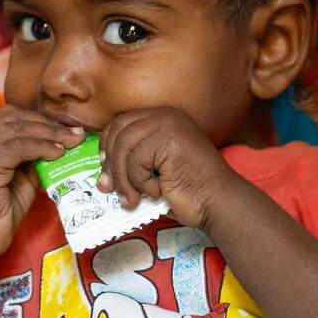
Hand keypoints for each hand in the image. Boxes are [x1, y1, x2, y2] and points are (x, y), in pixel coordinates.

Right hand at [0, 106, 85, 261]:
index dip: (39, 118)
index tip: (67, 127)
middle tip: (76, 132)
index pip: (9, 116)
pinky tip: (57, 154)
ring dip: (50, 133)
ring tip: (73, 141)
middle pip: (13, 117)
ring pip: (17, 129)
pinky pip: (18, 147)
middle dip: (48, 123)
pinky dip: (41, 147)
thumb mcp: (18, 179)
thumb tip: (62, 142)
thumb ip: (31, 158)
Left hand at [96, 107, 235, 229]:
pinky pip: (136, 160)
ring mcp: (169, 124)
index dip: (106, 147)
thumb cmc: (187, 190)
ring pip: (124, 147)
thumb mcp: (153, 171)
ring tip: (132, 199)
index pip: (119, 123)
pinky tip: (158, 190)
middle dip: (111, 164)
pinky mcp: (170, 139)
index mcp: (161, 118)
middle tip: (112, 189)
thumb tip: (101, 176)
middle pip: (117, 131)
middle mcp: (165, 115)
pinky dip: (141, 182)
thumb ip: (131, 162)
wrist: (217, 202)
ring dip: (124, 179)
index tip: (106, 172)